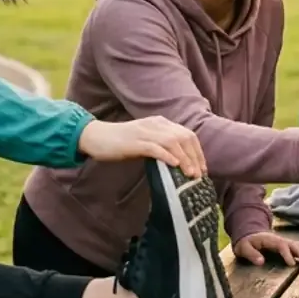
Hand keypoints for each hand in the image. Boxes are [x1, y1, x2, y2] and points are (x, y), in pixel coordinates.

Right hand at [78, 116, 206, 175]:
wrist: (95, 137)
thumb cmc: (119, 142)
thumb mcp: (145, 141)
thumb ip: (159, 147)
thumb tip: (177, 164)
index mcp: (160, 123)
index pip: (187, 134)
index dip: (197, 151)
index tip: (202, 168)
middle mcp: (155, 124)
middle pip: (184, 137)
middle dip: (195, 156)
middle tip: (199, 174)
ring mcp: (145, 131)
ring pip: (173, 142)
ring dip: (185, 158)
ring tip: (190, 173)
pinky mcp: (135, 141)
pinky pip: (155, 147)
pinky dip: (167, 156)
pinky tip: (175, 165)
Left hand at [234, 232, 298, 266]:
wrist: (248, 235)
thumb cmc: (246, 243)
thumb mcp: (243, 248)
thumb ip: (251, 254)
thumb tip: (261, 262)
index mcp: (270, 240)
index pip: (281, 245)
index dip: (287, 254)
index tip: (292, 265)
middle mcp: (280, 240)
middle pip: (294, 245)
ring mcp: (285, 242)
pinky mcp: (288, 245)